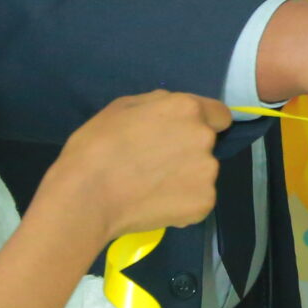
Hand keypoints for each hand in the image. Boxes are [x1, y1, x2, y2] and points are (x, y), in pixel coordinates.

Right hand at [40, 91, 228, 244]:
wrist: (87, 196)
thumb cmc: (97, 146)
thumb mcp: (123, 107)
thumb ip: (158, 104)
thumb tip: (173, 109)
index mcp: (187, 109)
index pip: (220, 115)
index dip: (204, 123)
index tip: (183, 135)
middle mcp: (204, 138)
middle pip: (207, 144)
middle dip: (188, 151)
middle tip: (155, 164)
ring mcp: (207, 173)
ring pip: (202, 173)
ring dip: (185, 178)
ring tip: (151, 187)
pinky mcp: (204, 203)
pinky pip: (198, 200)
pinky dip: (182, 203)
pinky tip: (155, 203)